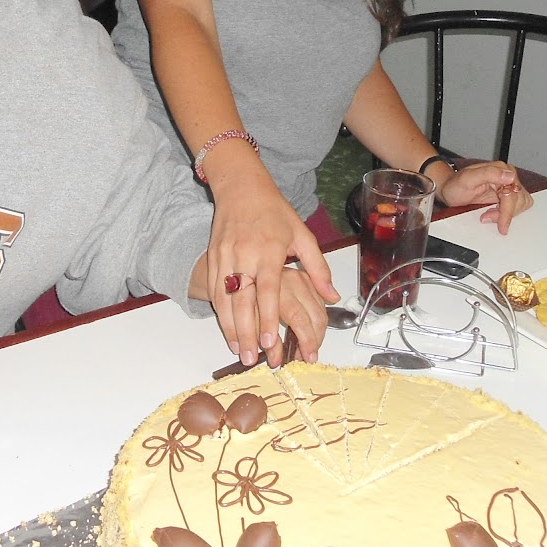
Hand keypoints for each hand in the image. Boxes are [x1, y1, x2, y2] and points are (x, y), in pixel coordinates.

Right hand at [201, 172, 337, 365]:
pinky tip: (228, 331)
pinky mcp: (214, 258)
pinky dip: (220, 313)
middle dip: (245, 333)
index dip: (266, 317)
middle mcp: (244, 256)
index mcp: (268, 251)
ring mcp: (225, 257)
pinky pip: (215, 291)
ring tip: (238, 352)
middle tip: (250, 358)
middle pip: (242, 301)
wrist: (240, 188)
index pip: (266, 290)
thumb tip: (332, 296)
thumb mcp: (302, 234)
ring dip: (230, 328)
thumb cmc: (274, 211)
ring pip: (224, 300)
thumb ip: (317, 268)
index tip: (267, 341)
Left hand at [435, 161, 533, 233]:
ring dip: (507, 213)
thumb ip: (488, 174)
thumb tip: (510, 175)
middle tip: (487, 216)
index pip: (513, 194)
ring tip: (489, 214)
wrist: (449, 189)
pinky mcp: (506, 195)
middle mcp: (507, 176)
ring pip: (521, 204)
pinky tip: (494, 212)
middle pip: (519, 201)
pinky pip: (516, 207)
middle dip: (504, 213)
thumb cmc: (455, 184)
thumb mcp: (467, 178)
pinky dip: (508, 213)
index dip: (507, 212)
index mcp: (501, 169)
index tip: (501, 225)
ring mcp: (508, 186)